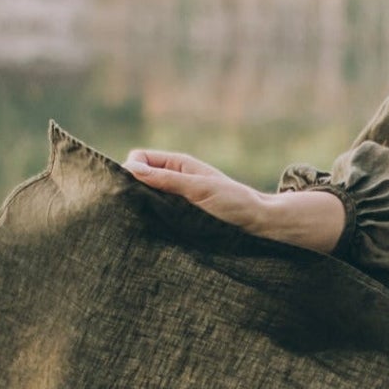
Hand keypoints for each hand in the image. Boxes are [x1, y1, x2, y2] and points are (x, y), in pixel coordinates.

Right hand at [124, 148, 269, 233]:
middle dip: (131, 190)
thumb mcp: (199, 188)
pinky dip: (149, 220)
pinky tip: (149, 229)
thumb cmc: (233, 201)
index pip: (139, 159)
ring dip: (140, 208)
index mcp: (177, 164)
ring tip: (141, 221)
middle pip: (137, 179)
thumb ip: (167, 179)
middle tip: (132, 208)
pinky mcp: (177, 218)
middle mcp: (172, 179)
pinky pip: (154, 216)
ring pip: (143, 199)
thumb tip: (131, 169)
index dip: (131, 169)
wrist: (257, 224)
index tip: (133, 188)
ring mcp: (173, 199)